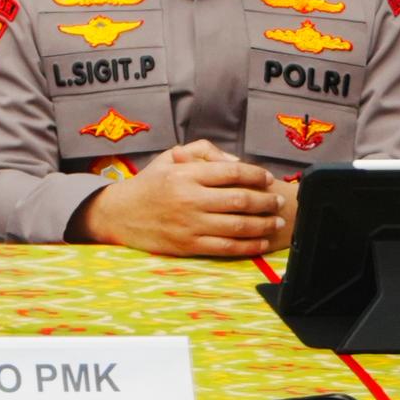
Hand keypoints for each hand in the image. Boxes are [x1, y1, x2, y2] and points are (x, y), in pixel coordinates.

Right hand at [79, 140, 282, 258]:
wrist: (121, 214)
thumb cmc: (149, 184)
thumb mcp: (170, 158)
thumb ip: (203, 152)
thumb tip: (235, 161)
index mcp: (186, 174)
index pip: (230, 172)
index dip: (255, 175)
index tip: (267, 178)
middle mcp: (190, 199)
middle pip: (239, 199)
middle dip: (265, 200)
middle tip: (278, 201)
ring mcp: (190, 224)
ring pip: (237, 225)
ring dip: (262, 224)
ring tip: (276, 221)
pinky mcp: (189, 245)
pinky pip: (226, 247)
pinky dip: (248, 246)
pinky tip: (261, 242)